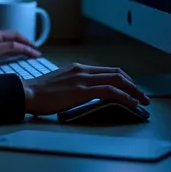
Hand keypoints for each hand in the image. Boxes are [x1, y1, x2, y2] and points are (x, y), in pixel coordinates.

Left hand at [0, 29, 40, 69]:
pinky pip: (5, 50)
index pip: (17, 36)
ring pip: (10, 44)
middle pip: (15, 38)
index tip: (37, 52)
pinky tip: (15, 59)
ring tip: (29, 55)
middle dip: (26, 44)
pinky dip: (13, 52)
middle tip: (36, 53)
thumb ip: (7, 47)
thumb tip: (22, 47)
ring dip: (20, 48)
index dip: (28, 43)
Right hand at [22, 62, 150, 114]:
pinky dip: (124, 96)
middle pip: (116, 73)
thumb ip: (76, 85)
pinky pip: (109, 91)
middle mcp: (82, 70)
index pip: (107, 70)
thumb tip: (88, 94)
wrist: (28, 93)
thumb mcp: (62, 84)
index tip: (132, 88)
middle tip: (142, 95)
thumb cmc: (40, 93)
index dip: (123, 79)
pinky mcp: (82, 91)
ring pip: (116, 80)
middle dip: (132, 84)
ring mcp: (83, 79)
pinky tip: (131, 103)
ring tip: (142, 101)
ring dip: (133, 91)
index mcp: (78, 68)